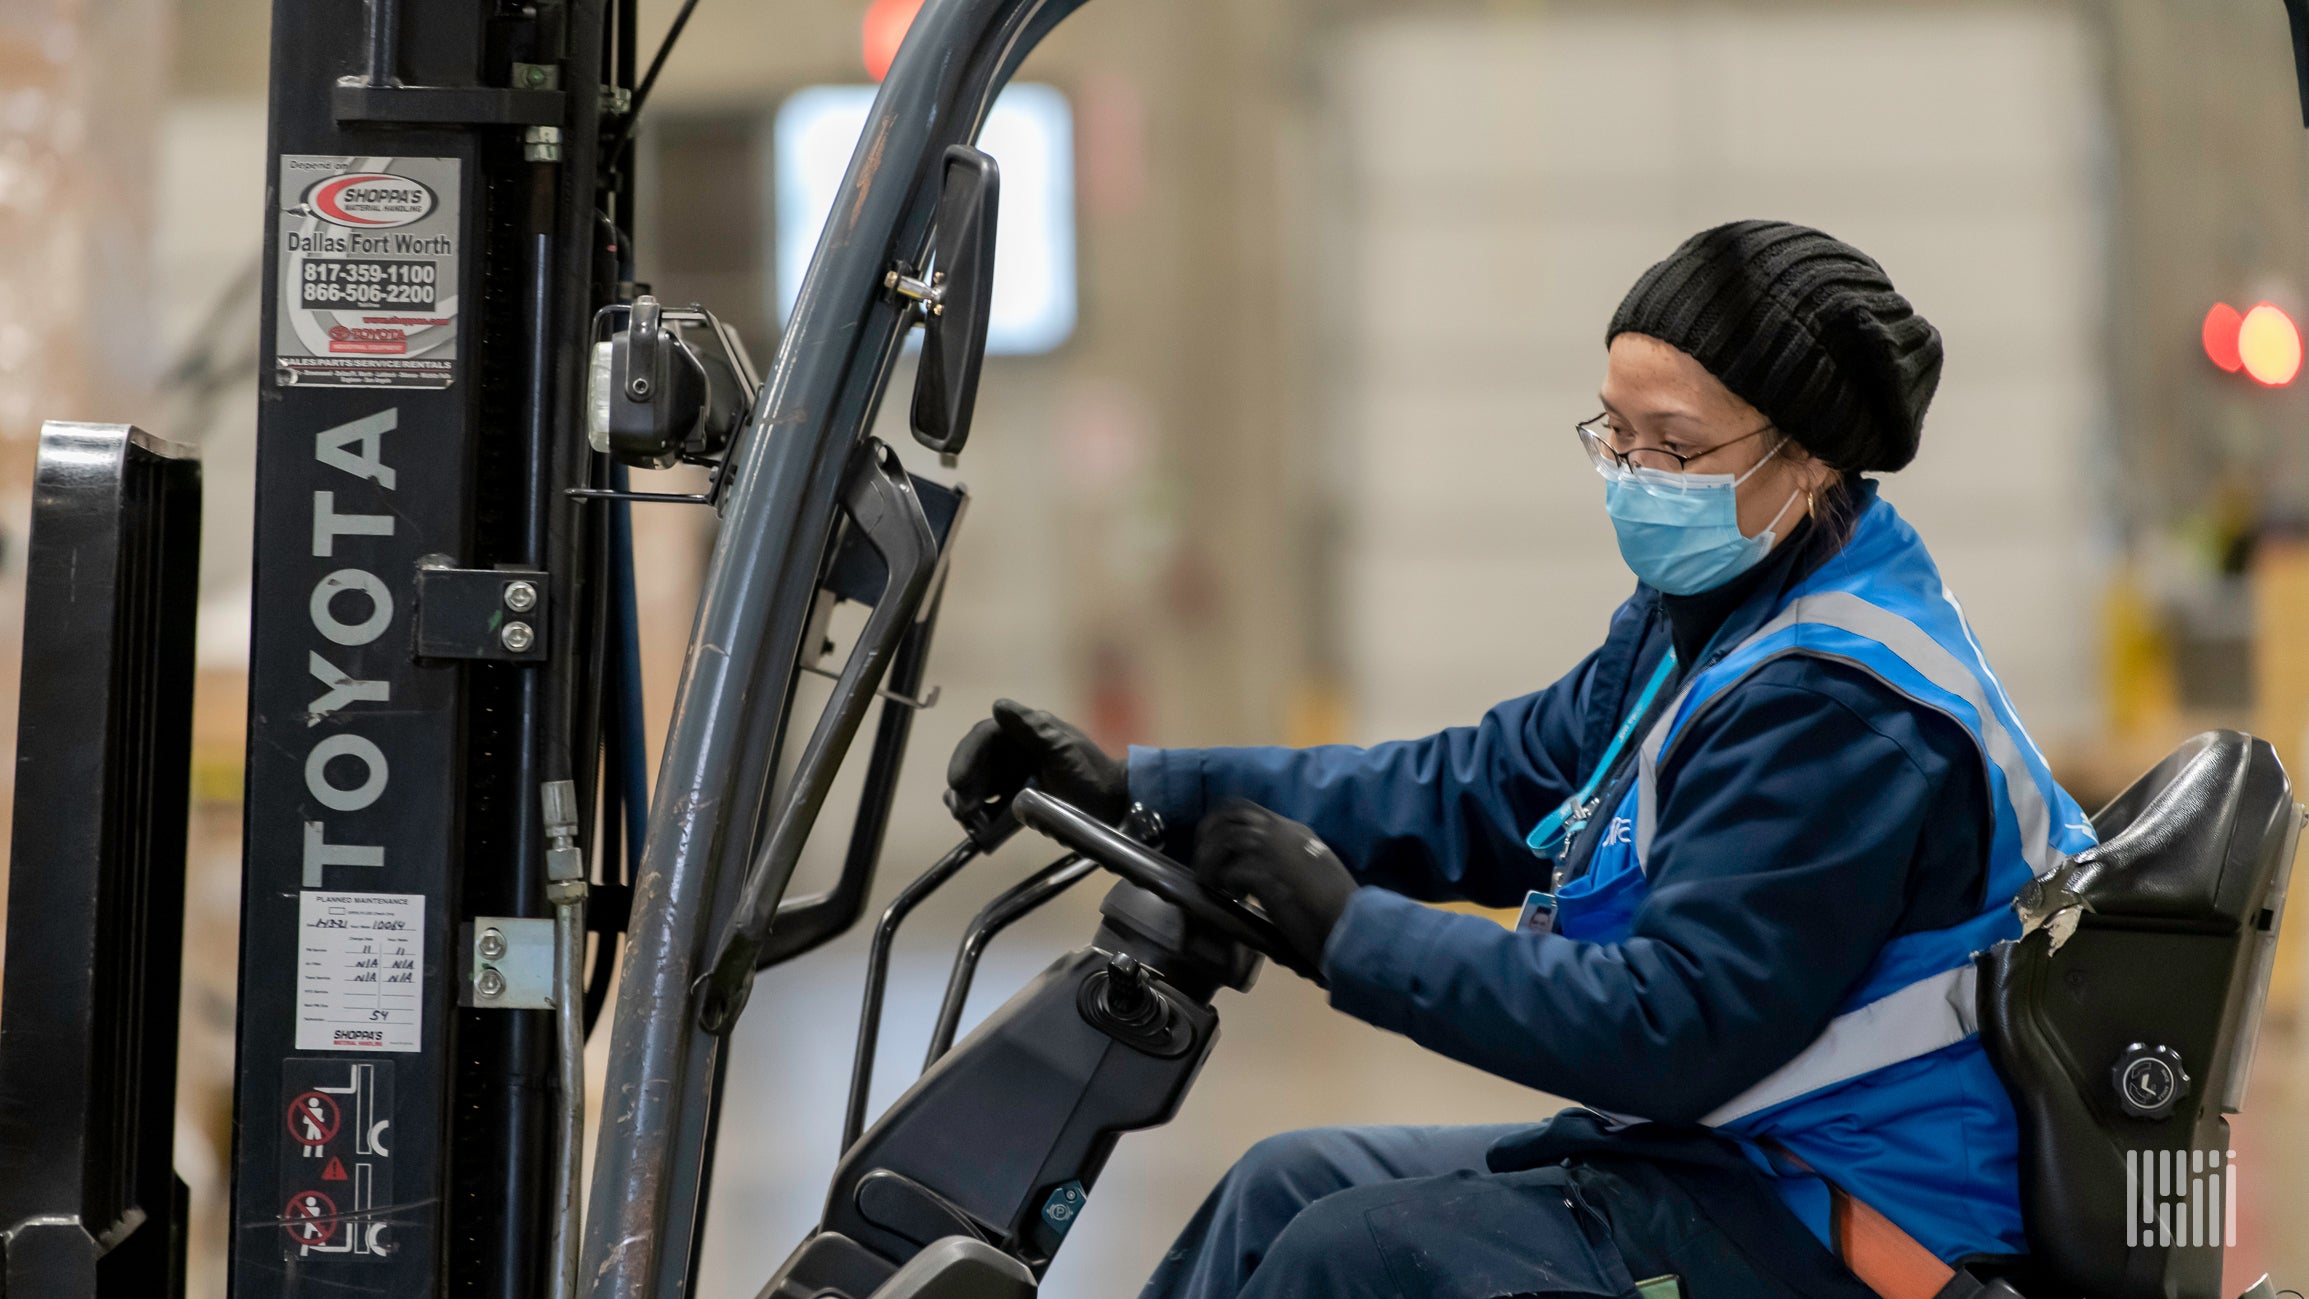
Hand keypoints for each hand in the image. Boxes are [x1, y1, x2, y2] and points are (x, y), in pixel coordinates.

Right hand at [946, 698, 1129, 822]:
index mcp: (1025, 732)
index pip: (985, 737)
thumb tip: (998, 706)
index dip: (966, 756)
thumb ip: (1031, 729)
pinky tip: (977, 826)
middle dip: (964, 785)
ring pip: (979, 784)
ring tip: (967, 818)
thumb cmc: (1091, 773)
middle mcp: (1016, 750)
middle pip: (977, 763)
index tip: (958, 781)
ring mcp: (1016, 775)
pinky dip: (980, 815)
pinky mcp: (1018, 799)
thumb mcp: (1062, 749)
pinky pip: (990, 805)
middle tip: (962, 809)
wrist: (1115, 805)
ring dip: (967, 800)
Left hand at [1191, 799, 1355, 975]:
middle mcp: (1283, 833)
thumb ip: (1288, 863)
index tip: (1213, 849)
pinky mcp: (1269, 875)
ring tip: (1212, 884)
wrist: (1352, 925)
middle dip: (1209, 834)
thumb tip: (1259, 872)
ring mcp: (1276, 851)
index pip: (1249, 811)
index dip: (1222, 826)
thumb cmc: (1338, 907)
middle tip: (1204, 863)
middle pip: (1232, 813)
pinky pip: (1233, 871)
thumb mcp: (1313, 872)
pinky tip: (1232, 899)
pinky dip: (1226, 884)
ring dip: (1212, 862)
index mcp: (1295, 832)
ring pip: (1227, 838)